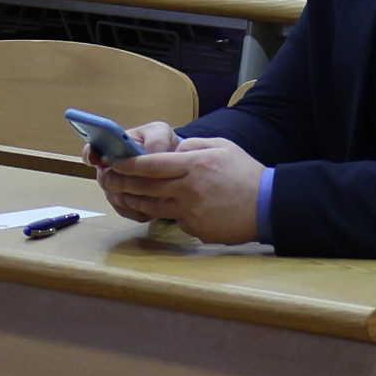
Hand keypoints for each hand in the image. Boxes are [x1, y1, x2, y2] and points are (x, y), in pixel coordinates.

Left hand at [94, 124, 264, 243]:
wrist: (268, 205)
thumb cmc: (244, 173)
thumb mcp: (221, 147)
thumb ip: (192, 146)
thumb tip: (169, 152)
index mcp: (195, 166)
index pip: (152, 165)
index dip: (129, 165)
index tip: (114, 163)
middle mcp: (189, 190)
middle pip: (146, 188)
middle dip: (122, 183)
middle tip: (108, 180)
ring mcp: (191, 212)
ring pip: (153, 207)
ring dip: (133, 200)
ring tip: (121, 194)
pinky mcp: (195, 229)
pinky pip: (173, 219)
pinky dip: (166, 212)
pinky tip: (160, 207)